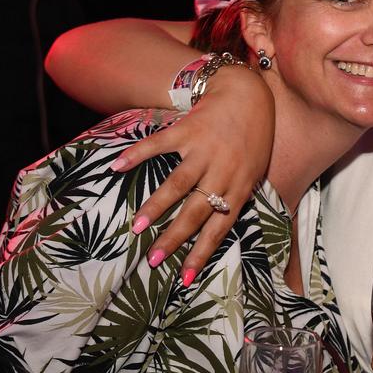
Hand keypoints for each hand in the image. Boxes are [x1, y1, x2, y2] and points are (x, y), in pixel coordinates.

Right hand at [115, 65, 274, 281]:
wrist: (247, 94)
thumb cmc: (252, 137)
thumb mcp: (255, 170)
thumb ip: (238, 196)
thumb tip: (219, 227)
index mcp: (240, 186)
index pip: (220, 227)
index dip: (202, 253)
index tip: (185, 278)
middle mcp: (223, 171)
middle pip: (196, 211)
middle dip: (174, 238)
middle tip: (153, 259)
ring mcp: (204, 150)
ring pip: (177, 184)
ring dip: (156, 207)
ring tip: (137, 227)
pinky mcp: (188, 130)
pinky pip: (159, 144)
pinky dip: (137, 154)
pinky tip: (116, 166)